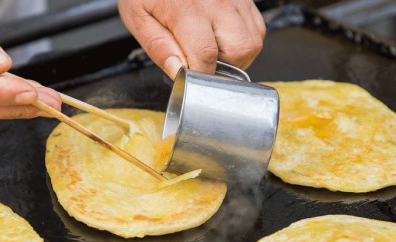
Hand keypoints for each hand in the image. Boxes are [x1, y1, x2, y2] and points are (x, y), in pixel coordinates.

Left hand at [118, 0, 265, 77]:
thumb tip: (178, 71)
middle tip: (200, 64)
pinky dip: (243, 42)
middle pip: (238, 51)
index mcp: (187, 8)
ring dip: (235, 57)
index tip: (190, 79)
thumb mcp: (138, 18)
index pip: (205, 54)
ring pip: (252, 43)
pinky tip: (222, 39)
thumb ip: (158, 47)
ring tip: (211, 51)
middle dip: (222, 68)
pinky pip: (256, 29)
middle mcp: (217, 1)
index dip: (199, 75)